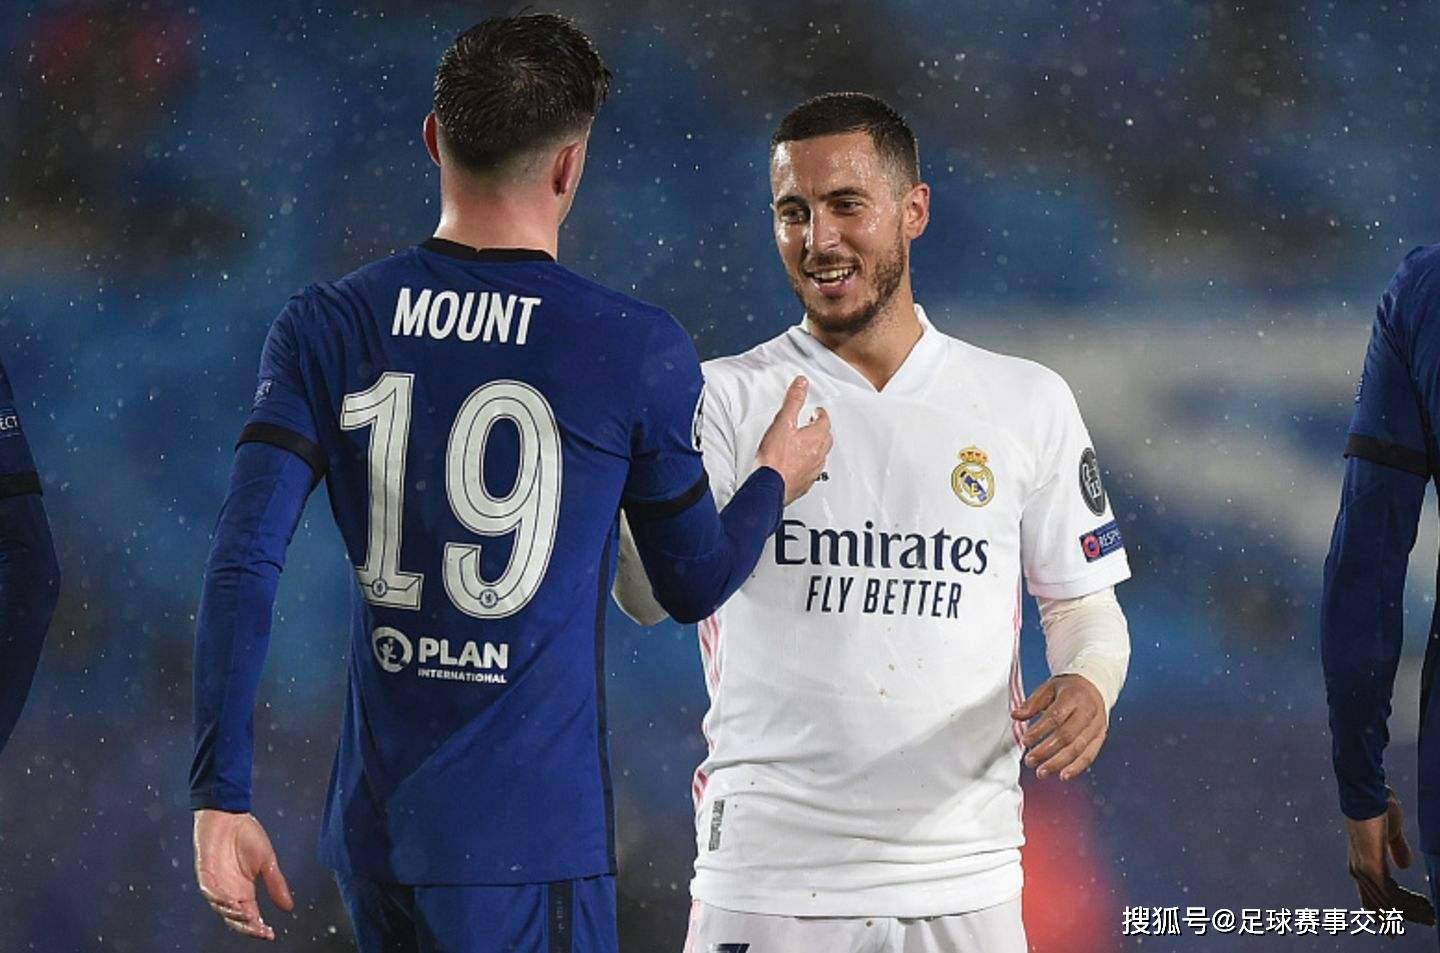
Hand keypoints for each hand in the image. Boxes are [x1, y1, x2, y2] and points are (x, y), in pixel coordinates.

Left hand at [193, 809, 294, 940]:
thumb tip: (288, 907)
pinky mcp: (204, 874)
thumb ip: (276, 884)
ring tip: (247, 916)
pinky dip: (218, 899)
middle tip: (258, 930)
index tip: (270, 934)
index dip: (259, 927)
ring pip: (221, 909)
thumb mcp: (268, 861)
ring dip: (233, 915)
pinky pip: (209, 892)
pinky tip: (230, 902)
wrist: (229, 814)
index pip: (251, 916)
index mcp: (245, 891)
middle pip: (235, 918)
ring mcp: (216, 884)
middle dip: (246, 927)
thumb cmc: (247, 835)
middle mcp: (229, 892)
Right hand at [754, 376, 832, 504]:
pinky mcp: (804, 484)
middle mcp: (818, 455)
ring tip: (807, 444)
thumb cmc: (775, 458)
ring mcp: (812, 471)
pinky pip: (811, 472)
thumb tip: (802, 384)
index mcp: (816, 438)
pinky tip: (799, 465)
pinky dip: (808, 465)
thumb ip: (793, 401)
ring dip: (815, 448)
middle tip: (814, 425)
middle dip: (821, 430)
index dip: (821, 414)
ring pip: (820, 456)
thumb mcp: (783, 422)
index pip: (825, 421)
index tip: (816, 411)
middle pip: (826, 439)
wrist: (769, 486)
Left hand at [1010, 674, 1106, 780]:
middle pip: (1067, 736)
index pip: (1055, 717)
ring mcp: (1096, 726)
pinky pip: (1090, 755)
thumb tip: (1015, 716)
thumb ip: (1032, 703)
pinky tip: (1063, 775)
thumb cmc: (1069, 689)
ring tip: (1041, 772)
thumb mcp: (1048, 688)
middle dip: (1046, 751)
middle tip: (1029, 761)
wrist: (1095, 686)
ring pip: (1078, 748)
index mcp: (1074, 697)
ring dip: (1058, 763)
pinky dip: (1076, 768)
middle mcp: (1088, 712)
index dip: (1040, 731)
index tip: (1025, 741)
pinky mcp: (1100, 737)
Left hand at [1345, 788, 1436, 924]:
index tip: (1403, 923)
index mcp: (1361, 864)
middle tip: (1425, 924)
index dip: (1387, 912)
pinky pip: (1391, 895)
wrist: (1369, 796)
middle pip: (1379, 906)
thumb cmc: (1378, 809)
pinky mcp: (1372, 868)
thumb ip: (1397, 849)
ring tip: (1429, 917)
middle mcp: (1359, 871)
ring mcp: (1364, 871)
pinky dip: (1408, 904)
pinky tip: (1423, 907)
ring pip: (1388, 904)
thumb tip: (1406, 866)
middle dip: (1400, 919)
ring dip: (1410, 912)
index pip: (1372, 897)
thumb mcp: (1391, 833)